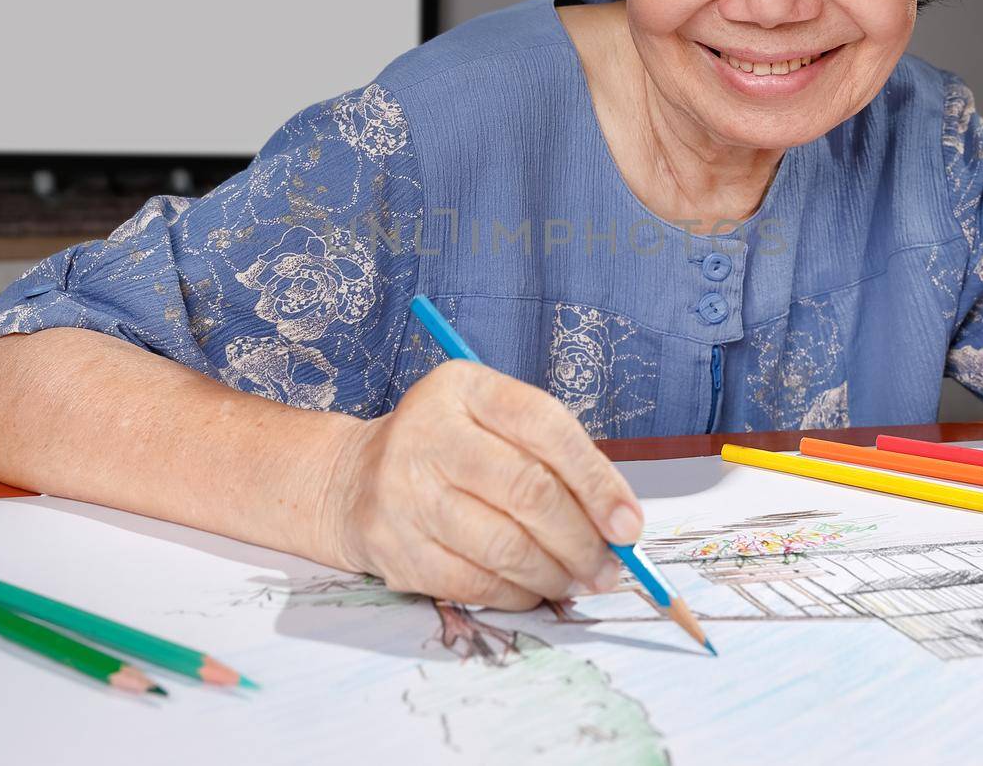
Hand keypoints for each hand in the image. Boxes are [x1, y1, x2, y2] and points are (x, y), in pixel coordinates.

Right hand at [327, 360, 642, 609]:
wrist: (354, 478)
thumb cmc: (451, 449)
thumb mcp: (493, 422)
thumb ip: (554, 456)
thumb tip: (619, 523)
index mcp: (463, 388)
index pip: (545, 427)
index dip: (597, 481)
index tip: (628, 525)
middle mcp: (427, 433)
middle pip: (528, 492)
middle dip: (582, 539)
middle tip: (609, 565)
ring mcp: (404, 491)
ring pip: (505, 547)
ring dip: (556, 573)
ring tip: (577, 579)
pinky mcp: (394, 547)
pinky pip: (476, 583)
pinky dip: (518, 593)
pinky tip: (535, 589)